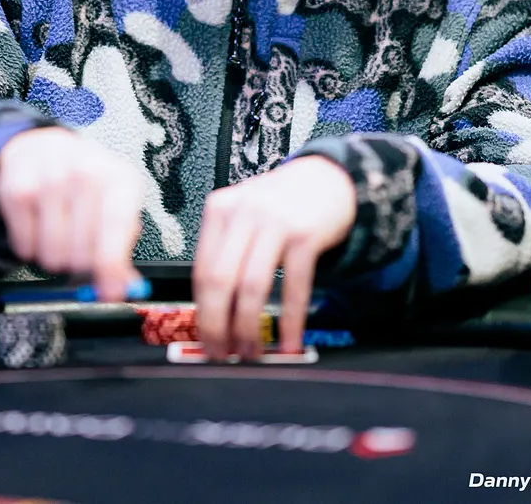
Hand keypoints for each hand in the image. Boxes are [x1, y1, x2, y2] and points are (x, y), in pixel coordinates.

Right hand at [0, 126, 145, 301]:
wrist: (45, 148)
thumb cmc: (87, 186)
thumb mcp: (116, 207)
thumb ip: (121, 250)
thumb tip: (120, 289)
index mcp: (119, 179)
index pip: (117, 230)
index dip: (111, 268)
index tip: (109, 293)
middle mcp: (86, 172)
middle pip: (82, 253)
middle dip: (78, 264)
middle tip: (76, 250)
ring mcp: (50, 178)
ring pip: (52, 255)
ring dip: (52, 256)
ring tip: (56, 234)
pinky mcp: (17, 189)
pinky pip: (24, 246)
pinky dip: (28, 246)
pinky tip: (35, 225)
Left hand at [192, 156, 355, 360]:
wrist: (330, 177)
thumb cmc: (284, 203)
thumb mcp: (245, 214)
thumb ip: (227, 251)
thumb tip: (212, 310)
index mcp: (220, 209)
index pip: (200, 270)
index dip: (201, 312)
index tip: (205, 339)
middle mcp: (244, 213)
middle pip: (219, 281)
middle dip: (217, 326)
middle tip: (222, 353)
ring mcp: (275, 222)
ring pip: (251, 287)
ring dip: (249, 328)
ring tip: (251, 351)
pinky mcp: (306, 234)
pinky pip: (293, 287)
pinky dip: (290, 321)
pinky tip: (289, 342)